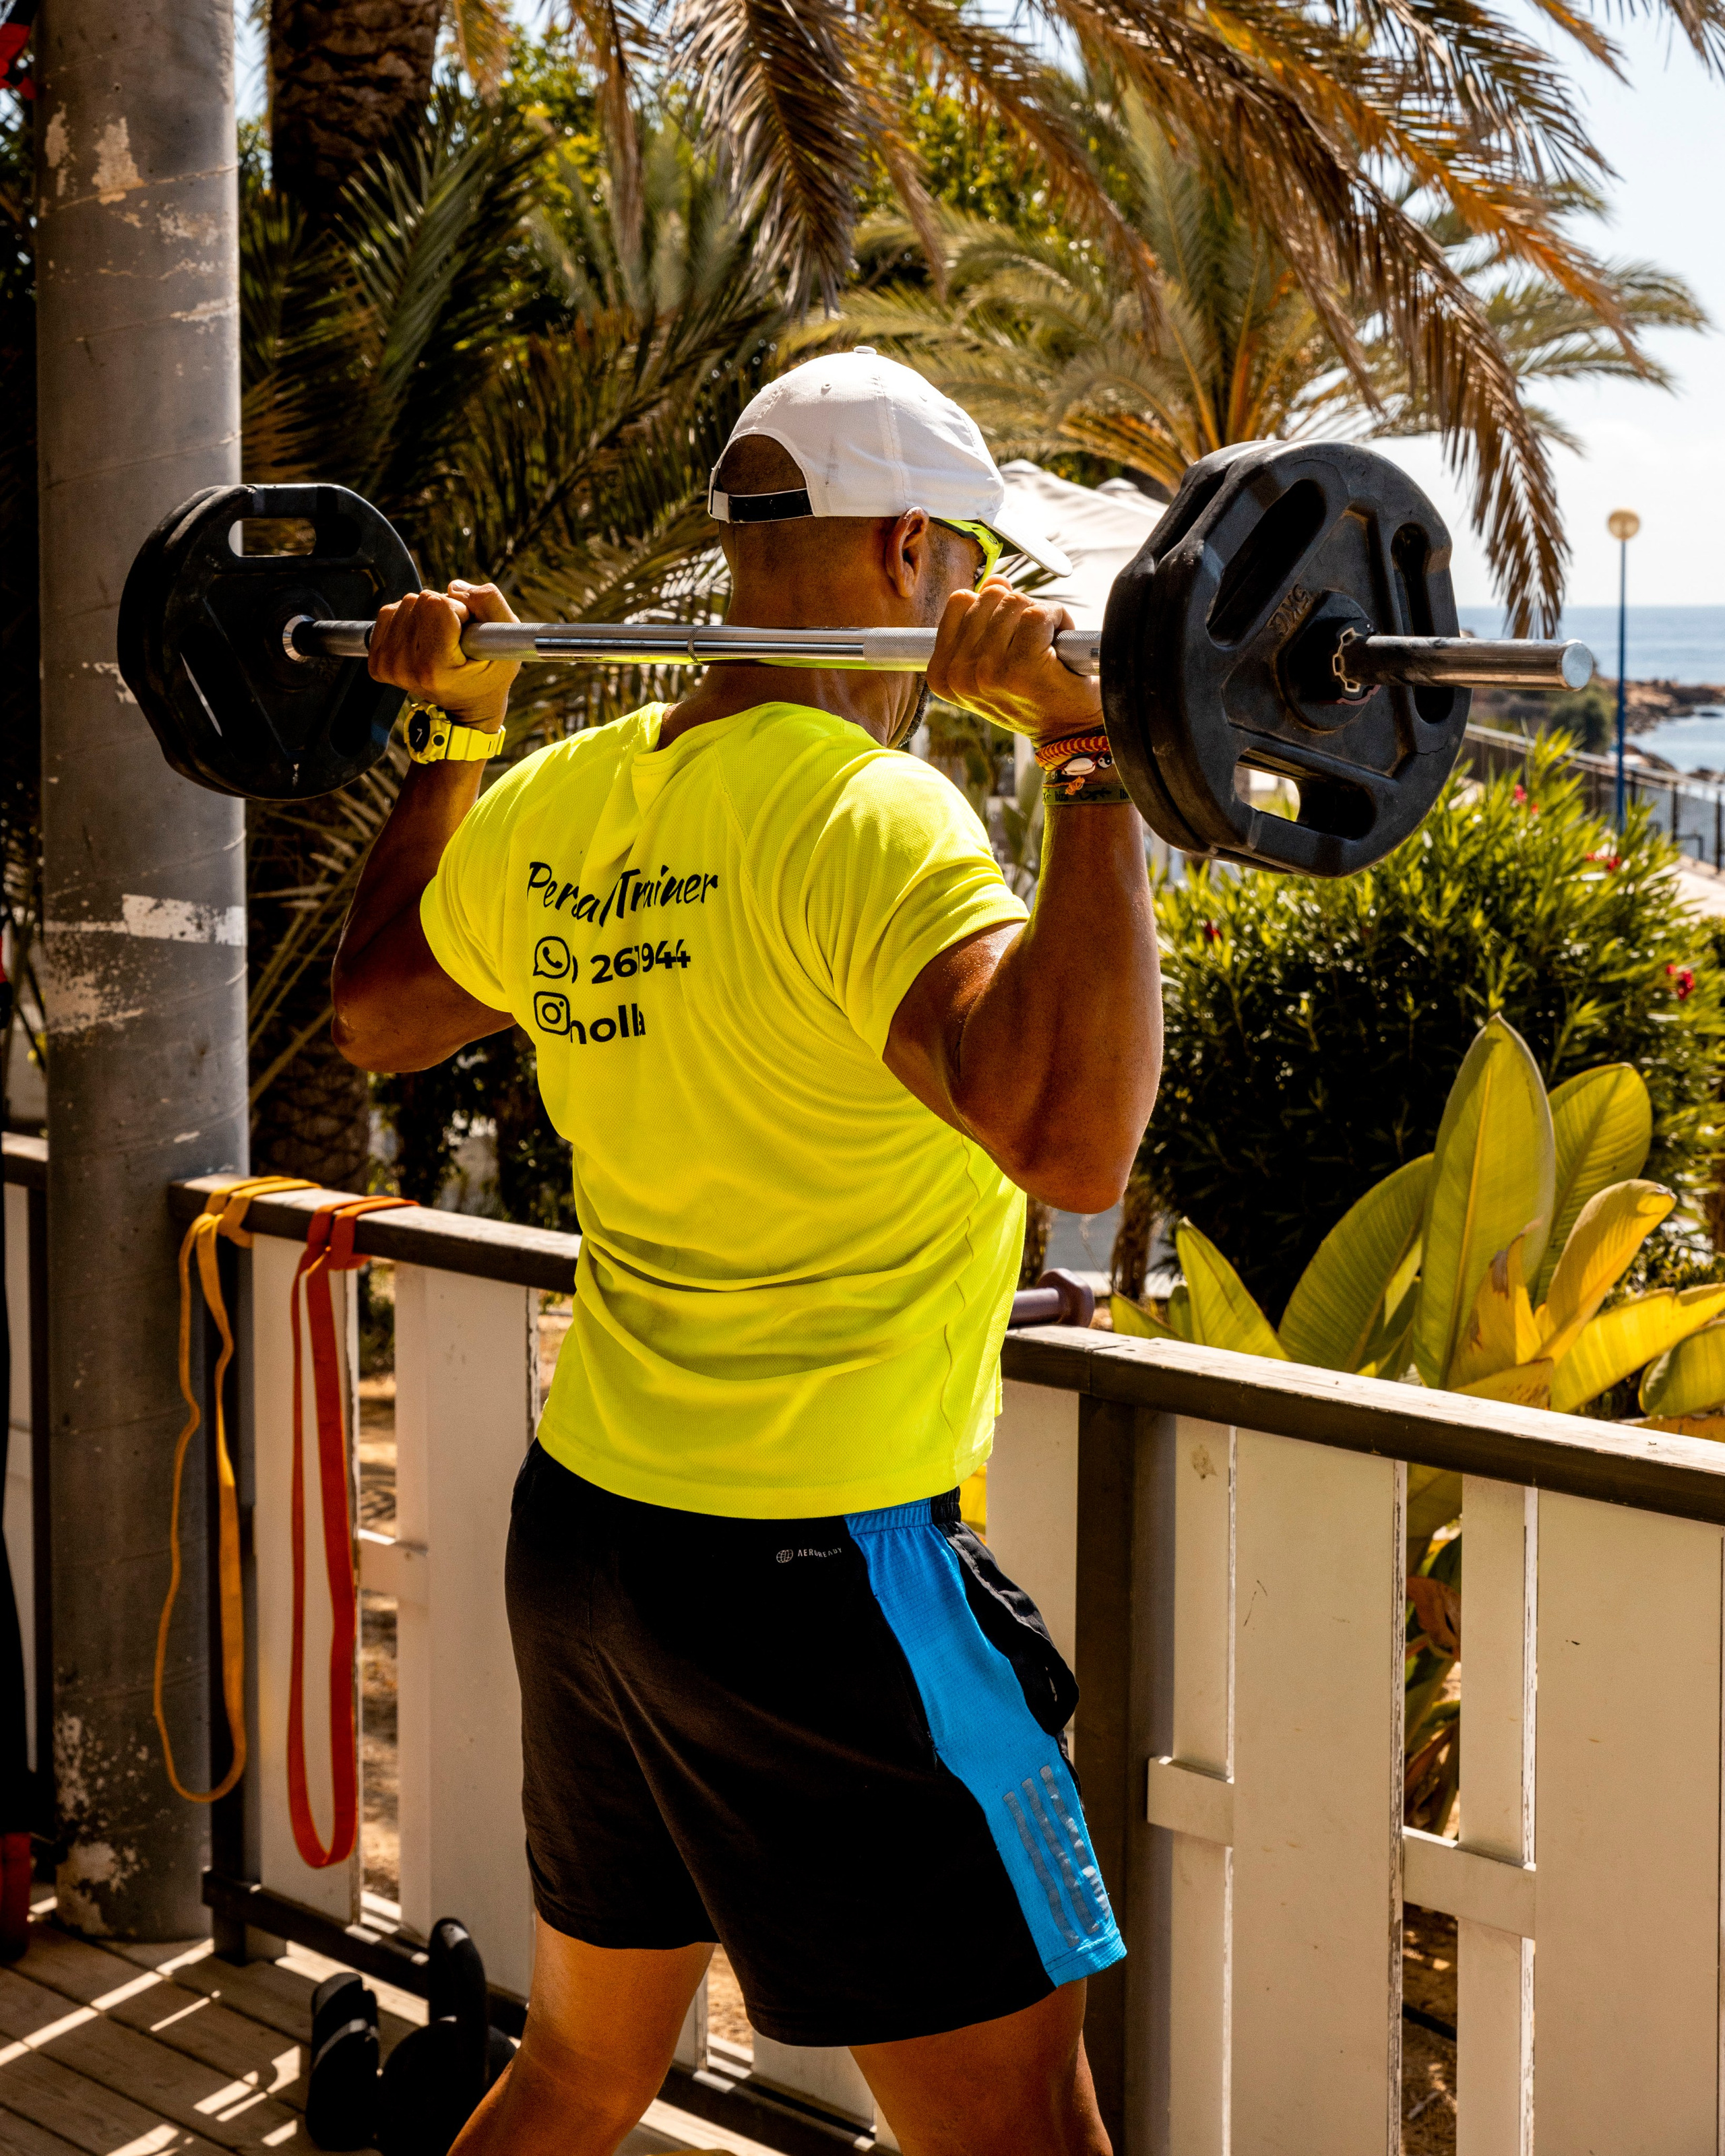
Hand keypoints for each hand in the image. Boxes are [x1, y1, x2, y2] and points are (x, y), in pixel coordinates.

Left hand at [367, 580, 520, 726]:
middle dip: (442, 611)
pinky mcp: (377, 662)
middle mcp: (404, 668)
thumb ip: (490, 604)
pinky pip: (388, 613)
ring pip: (404, 604)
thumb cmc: (490, 677)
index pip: (437, 605)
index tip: (466, 634)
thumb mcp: (507, 642)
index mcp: (434, 667)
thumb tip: (453, 587)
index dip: (459, 611)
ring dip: (426, 615)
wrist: (467, 709)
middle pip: (419, 601)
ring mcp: (387, 666)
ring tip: (441, 641)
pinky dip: (409, 619)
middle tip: (454, 639)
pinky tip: (423, 640)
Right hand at [925, 578, 1102, 740]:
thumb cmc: (1034, 696)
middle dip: (1018, 611)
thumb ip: (984, 619)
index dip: (992, 608)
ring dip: (1041, 616)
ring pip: (1015, 602)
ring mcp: (987, 672)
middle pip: (989, 597)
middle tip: (1033, 645)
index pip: (960, 602)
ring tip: (1046, 648)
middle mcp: (958, 675)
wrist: (1069, 732)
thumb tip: (995, 580)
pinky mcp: (1021, 667)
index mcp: (942, 674)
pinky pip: (1038, 613)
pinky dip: (1058, 619)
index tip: (1008, 639)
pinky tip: (1060, 646)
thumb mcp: (993, 660)